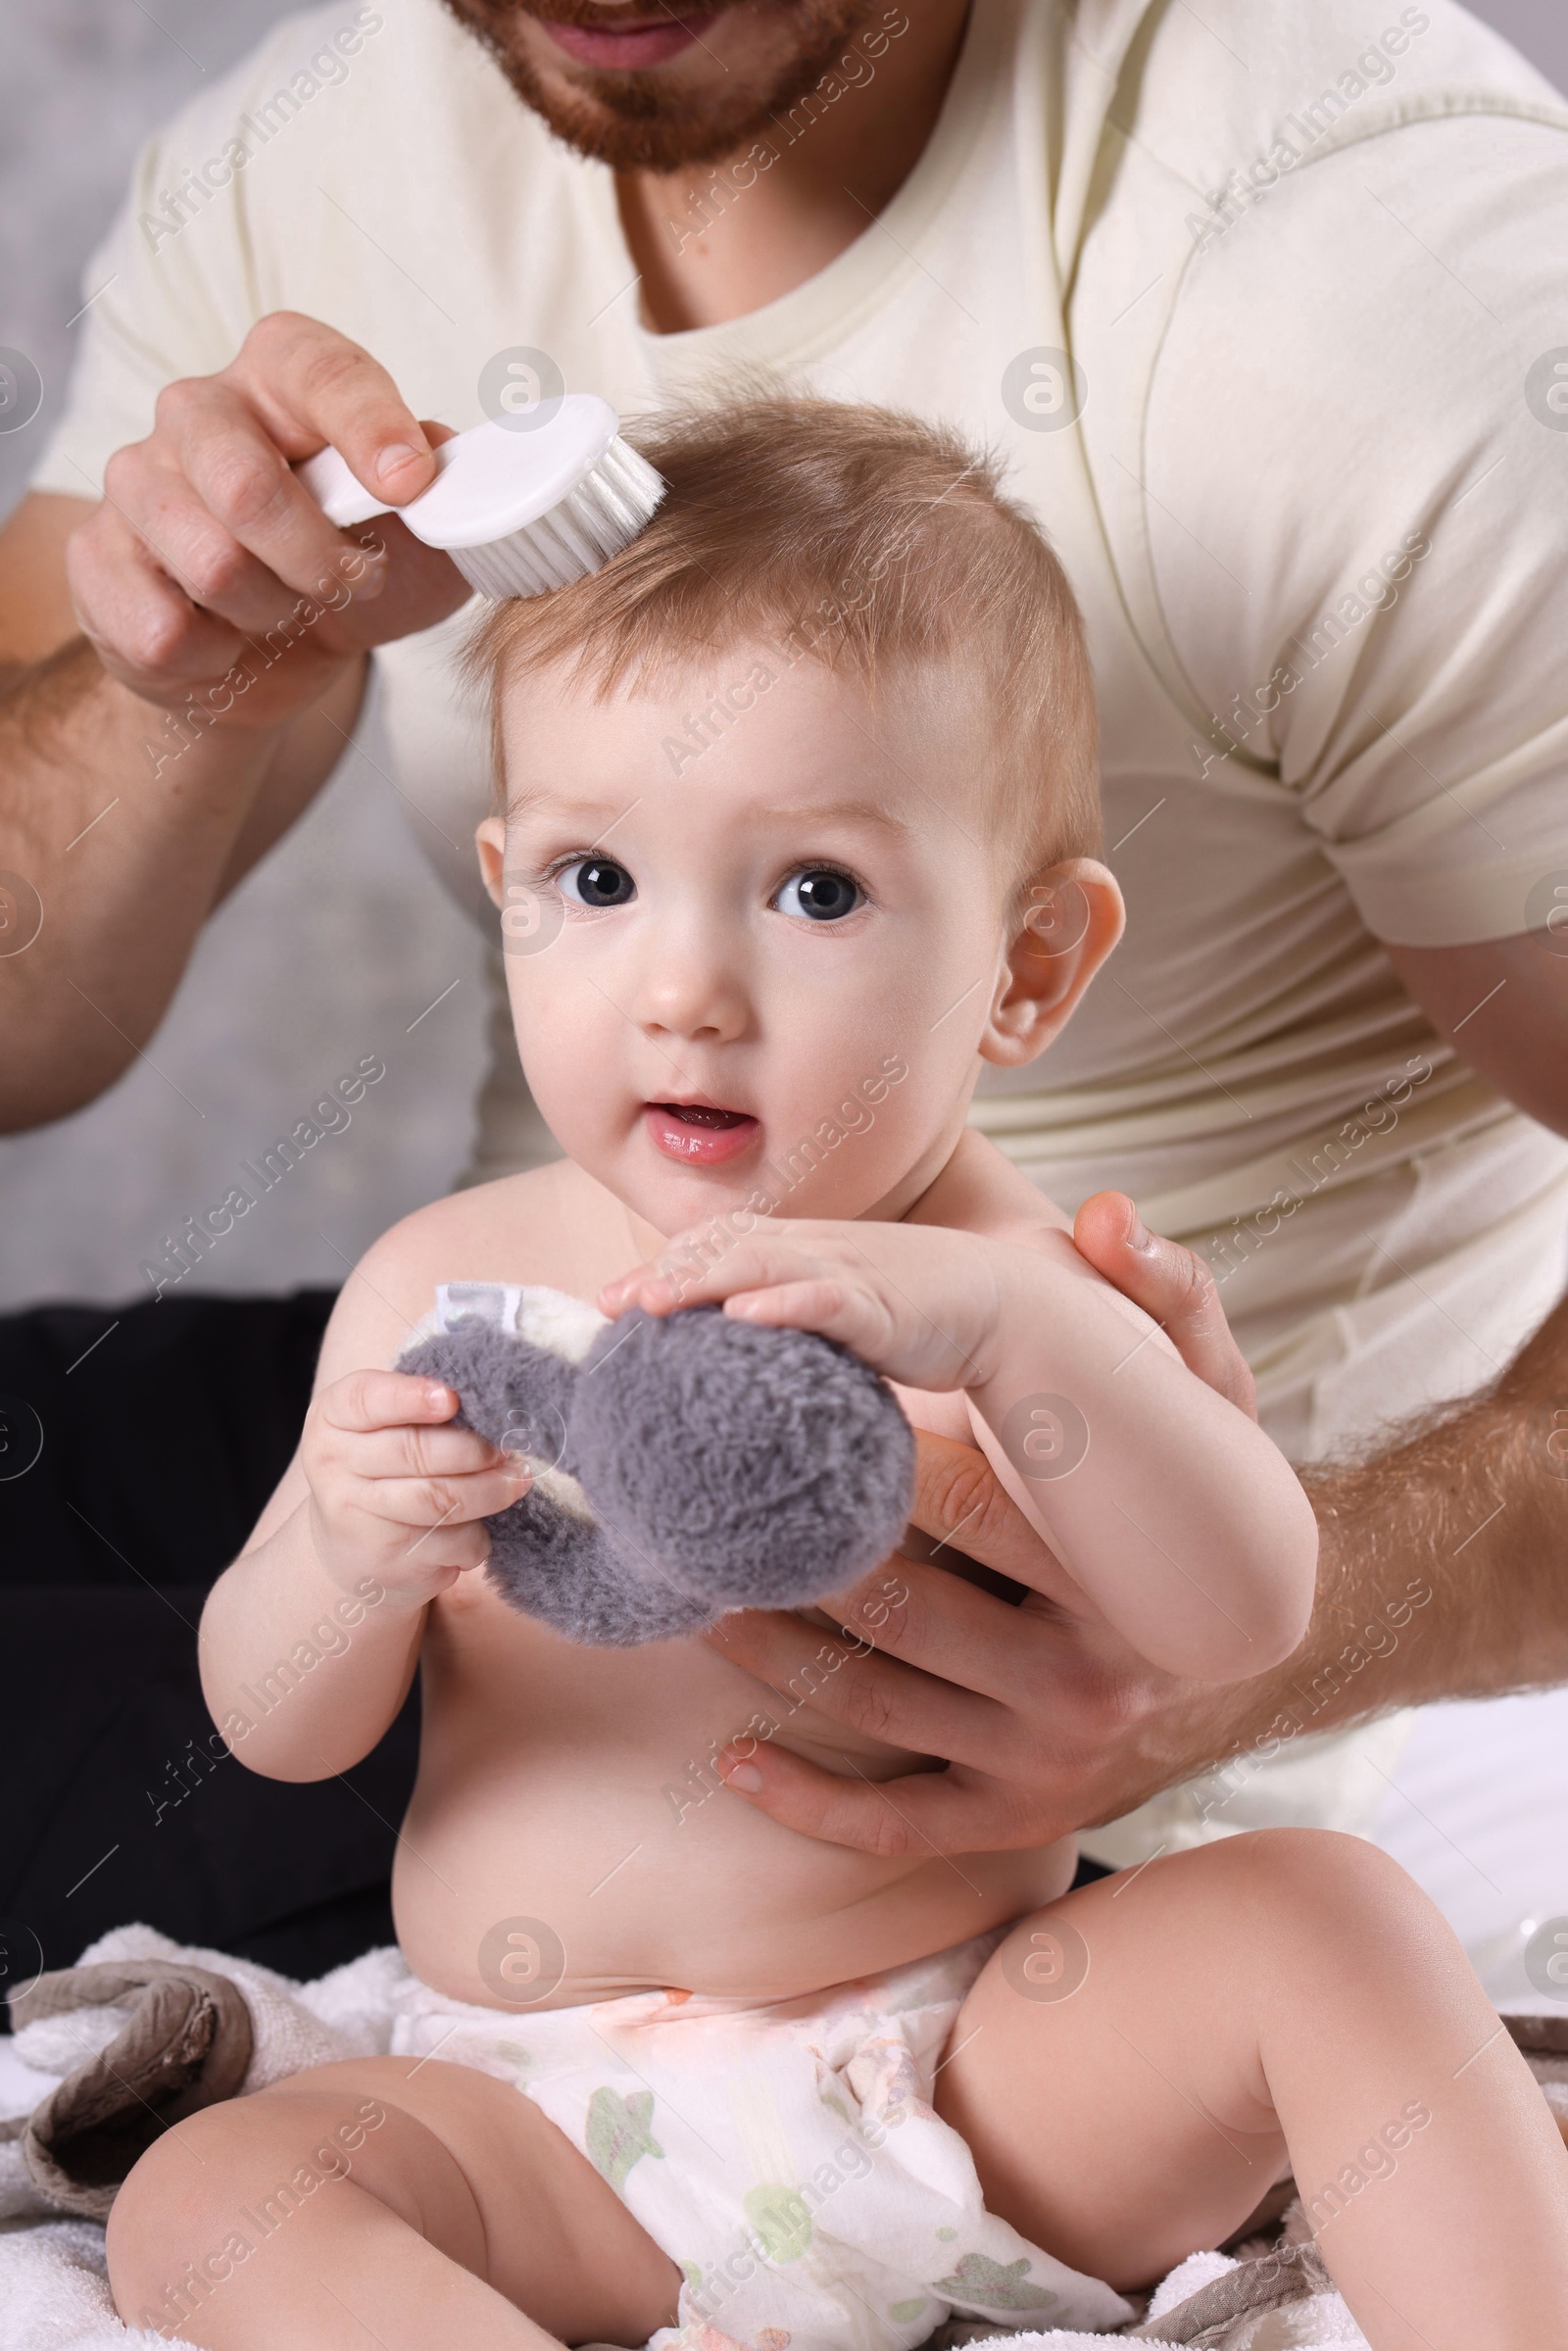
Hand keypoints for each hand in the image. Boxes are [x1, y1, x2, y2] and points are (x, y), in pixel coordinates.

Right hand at [66, 311, 470, 731]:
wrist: (269, 658)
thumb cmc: (349, 575)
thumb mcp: (424, 543)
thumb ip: (450, 498)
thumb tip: (449, 460)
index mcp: (280, 378)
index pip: (316, 367)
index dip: (368, 423)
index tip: (411, 484)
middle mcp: (195, 412)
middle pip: (246, 485)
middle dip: (317, 559)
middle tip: (351, 583)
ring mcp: (135, 482)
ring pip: (211, 566)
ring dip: (273, 613)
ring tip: (286, 609)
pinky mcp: (97, 558)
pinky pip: (165, 630)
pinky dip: (219, 658)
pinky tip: (226, 640)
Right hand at [302, 1369, 530, 1605]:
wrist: (352, 1547)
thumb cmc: (384, 1466)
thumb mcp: (383, 1426)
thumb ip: (423, 1406)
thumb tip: (491, 1404)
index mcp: (332, 1417)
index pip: (365, 1398)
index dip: (410, 1397)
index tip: (452, 1398)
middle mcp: (333, 1466)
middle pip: (413, 1451)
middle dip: (472, 1449)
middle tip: (507, 1448)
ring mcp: (355, 1517)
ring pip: (438, 1499)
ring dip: (489, 1490)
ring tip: (515, 1481)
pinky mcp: (386, 1560)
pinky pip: (450, 1541)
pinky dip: (477, 1535)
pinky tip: (479, 1527)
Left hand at [600, 1214, 1008, 1391]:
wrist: (996, 1303)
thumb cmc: (909, 1310)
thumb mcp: (832, 1309)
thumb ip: (784, 1320)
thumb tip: (726, 1355)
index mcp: (799, 1248)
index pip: (717, 1243)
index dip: (663, 1265)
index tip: (610, 1301)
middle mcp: (815, 1250)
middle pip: (726, 1248)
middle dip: (665, 1274)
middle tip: (610, 1306)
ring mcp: (847, 1274)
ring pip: (765, 1264)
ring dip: (705, 1279)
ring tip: (656, 1303)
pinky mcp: (882, 1306)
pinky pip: (829, 1300)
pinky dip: (787, 1303)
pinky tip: (748, 1316)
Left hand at [697, 1192, 1265, 1852]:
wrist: (1282, 1661)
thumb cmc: (1211, 1511)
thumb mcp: (1221, 1402)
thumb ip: (1172, 1300)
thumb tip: (1110, 1211)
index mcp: (1120, 1578)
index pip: (964, 1503)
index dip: (858, 1452)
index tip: (774, 1407)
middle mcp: (1087, 1681)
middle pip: (897, 1607)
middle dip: (785, 1549)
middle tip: (700, 1499)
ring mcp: (1049, 1762)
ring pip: (874, 1707)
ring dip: (769, 1654)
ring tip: (692, 1590)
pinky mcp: (1019, 1821)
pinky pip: (896, 1828)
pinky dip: (808, 1803)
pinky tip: (731, 1760)